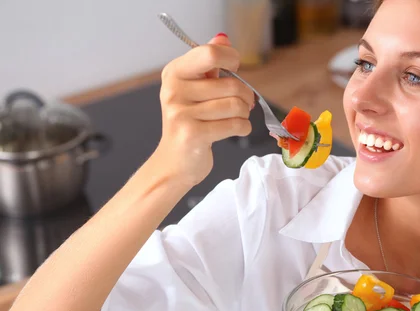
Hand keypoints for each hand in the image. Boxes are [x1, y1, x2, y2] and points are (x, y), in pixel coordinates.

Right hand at [154, 33, 253, 187]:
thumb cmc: (190, 123)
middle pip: (231, 84)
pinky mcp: (193, 134)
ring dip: (244, 114)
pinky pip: (235, 125)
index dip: (231, 59)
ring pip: (236, 105)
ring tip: (236, 118)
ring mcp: (181, 113)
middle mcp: (174, 90)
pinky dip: (243, 128)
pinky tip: (236, 130)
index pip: (210, 53)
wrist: (175, 162)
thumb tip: (223, 38)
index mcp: (174, 73)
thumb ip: (208, 63)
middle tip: (243, 103)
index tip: (234, 68)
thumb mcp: (194, 89)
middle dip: (245, 96)